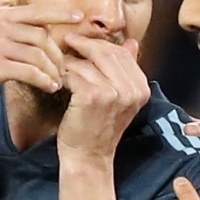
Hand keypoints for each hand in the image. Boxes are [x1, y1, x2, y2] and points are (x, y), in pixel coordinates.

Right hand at [0, 5, 82, 112]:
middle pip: (43, 36)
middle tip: (64, 69)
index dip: (60, 13)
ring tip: (57, 82)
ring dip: (53, 70)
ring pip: (39, 55)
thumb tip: (41, 32)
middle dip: (58, 55)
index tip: (79, 18)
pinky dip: (44, 80)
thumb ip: (9, 31)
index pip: (36, 11)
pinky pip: (30, 72)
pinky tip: (49, 87)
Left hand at [56, 34, 150, 160]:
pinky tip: (58, 81)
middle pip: (106, 52)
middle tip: (68, 42)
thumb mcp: (120, 98)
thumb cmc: (100, 128)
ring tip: (60, 66)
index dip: (100, 44)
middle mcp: (131, 90)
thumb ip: (125, 71)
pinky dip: (63, 75)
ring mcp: (113, 93)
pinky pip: (74, 74)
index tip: (84, 42)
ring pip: (87, 63)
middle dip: (84, 44)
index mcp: (141, 88)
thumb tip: (131, 43)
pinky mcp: (92, 97)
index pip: (122, 53)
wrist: (89, 157)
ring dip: (70, 62)